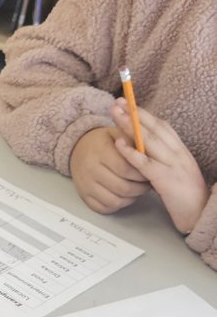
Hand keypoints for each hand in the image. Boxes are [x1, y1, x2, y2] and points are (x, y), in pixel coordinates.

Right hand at [68, 126, 150, 213]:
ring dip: (131, 198)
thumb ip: (134, 141)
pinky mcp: (84, 196)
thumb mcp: (118, 133)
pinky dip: (118, 205)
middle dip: (140, 188)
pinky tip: (124, 195)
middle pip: (122, 187)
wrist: (78, 149)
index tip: (151, 172)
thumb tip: (151, 152)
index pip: (126, 169)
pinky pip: (105, 208)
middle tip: (148, 183)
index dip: (142, 173)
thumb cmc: (104, 141)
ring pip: (115, 200)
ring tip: (138, 189)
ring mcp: (86, 185)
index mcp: (100, 151)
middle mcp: (90, 169)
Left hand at [110, 99, 209, 233]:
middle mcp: (178, 153)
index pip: (162, 126)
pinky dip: (131, 152)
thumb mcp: (175, 172)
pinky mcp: (167, 179)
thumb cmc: (186, 197)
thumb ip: (162, 160)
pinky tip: (119, 144)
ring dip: (130, 126)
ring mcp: (174, 165)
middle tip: (117, 102)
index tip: (129, 104)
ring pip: (149, 140)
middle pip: (155, 128)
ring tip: (115, 115)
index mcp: (181, 150)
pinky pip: (146, 163)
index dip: (145, 114)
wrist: (201, 214)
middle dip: (135, 114)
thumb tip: (144, 149)